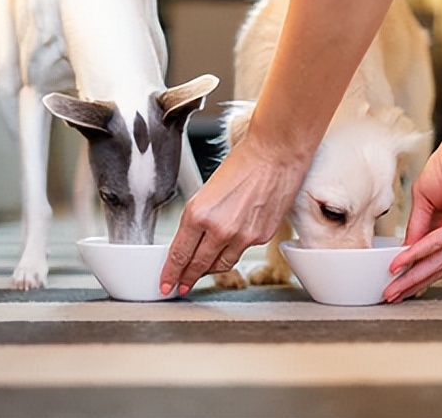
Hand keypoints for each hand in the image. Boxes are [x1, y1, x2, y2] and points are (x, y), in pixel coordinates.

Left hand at [160, 135, 306, 295]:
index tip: (166, 283)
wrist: (275, 156)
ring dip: (209, 270)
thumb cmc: (242, 164)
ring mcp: (243, 237)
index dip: (170, 273)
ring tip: (201, 272)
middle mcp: (220, 230)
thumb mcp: (206, 191)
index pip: (179, 254)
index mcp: (198, 214)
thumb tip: (191, 240)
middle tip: (179, 285)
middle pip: (198, 265)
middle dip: (186, 278)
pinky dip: (232, 252)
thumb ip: (197, 218)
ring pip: (221, 265)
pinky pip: (241, 252)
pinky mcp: (261, 238)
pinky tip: (229, 247)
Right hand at [384, 125, 441, 302]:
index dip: (408, 268)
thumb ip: (417, 222)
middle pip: (434, 265)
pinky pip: (440, 241)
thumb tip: (406, 246)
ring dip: (413, 276)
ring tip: (395, 288)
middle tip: (391, 296)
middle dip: (410, 282)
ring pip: (438, 261)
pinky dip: (419, 252)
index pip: (428, 253)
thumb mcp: (424, 194)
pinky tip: (403, 260)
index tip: (390, 280)